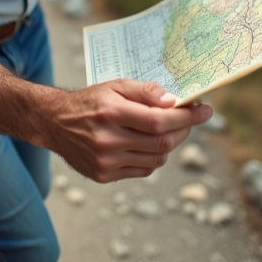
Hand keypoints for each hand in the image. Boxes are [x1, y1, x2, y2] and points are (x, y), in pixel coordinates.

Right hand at [43, 79, 211, 182]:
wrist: (55, 123)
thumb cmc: (90, 101)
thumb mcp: (115, 86)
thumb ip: (145, 91)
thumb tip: (174, 101)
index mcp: (111, 112)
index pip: (159, 120)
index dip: (187, 118)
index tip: (205, 111)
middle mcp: (108, 139)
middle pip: (161, 142)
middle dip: (184, 130)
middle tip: (191, 119)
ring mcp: (106, 161)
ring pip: (156, 158)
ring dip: (170, 144)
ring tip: (168, 130)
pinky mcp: (104, 175)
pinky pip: (143, 170)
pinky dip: (154, 157)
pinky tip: (149, 144)